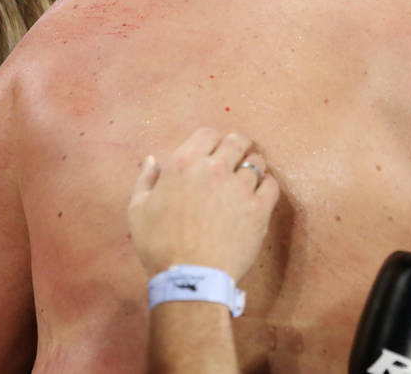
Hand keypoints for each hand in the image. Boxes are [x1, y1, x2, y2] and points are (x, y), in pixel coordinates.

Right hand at [127, 127, 279, 280]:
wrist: (189, 277)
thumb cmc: (159, 245)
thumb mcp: (138, 210)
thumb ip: (146, 180)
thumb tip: (152, 160)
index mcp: (184, 164)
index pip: (208, 134)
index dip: (212, 141)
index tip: (214, 152)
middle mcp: (215, 168)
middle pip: (237, 142)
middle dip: (237, 147)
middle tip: (235, 161)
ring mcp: (240, 187)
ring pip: (257, 162)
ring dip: (252, 168)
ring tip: (247, 181)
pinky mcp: (259, 208)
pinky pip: (271, 185)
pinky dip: (266, 187)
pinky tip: (258, 197)